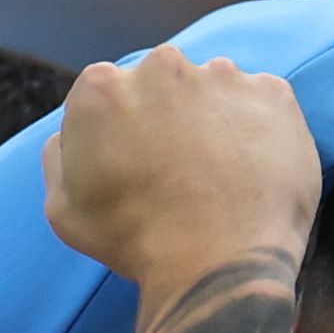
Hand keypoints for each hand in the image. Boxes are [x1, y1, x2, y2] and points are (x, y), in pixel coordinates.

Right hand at [41, 50, 319, 292]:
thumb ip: (61, 156)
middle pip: (164, 84)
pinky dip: (260, 129)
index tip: (137, 165)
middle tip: (182, 171)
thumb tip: (72, 134)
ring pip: (215, 88)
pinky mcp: (272, 93)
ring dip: (215, 119)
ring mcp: (222, 76)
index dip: (124, 132)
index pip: (110, 96)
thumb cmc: (134, 243)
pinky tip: (252, 171)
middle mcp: (161, 67)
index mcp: (101, 87)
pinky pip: (263, 103)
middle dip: (170, 117)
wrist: (215, 265)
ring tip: (221, 176)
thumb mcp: (64, 209)